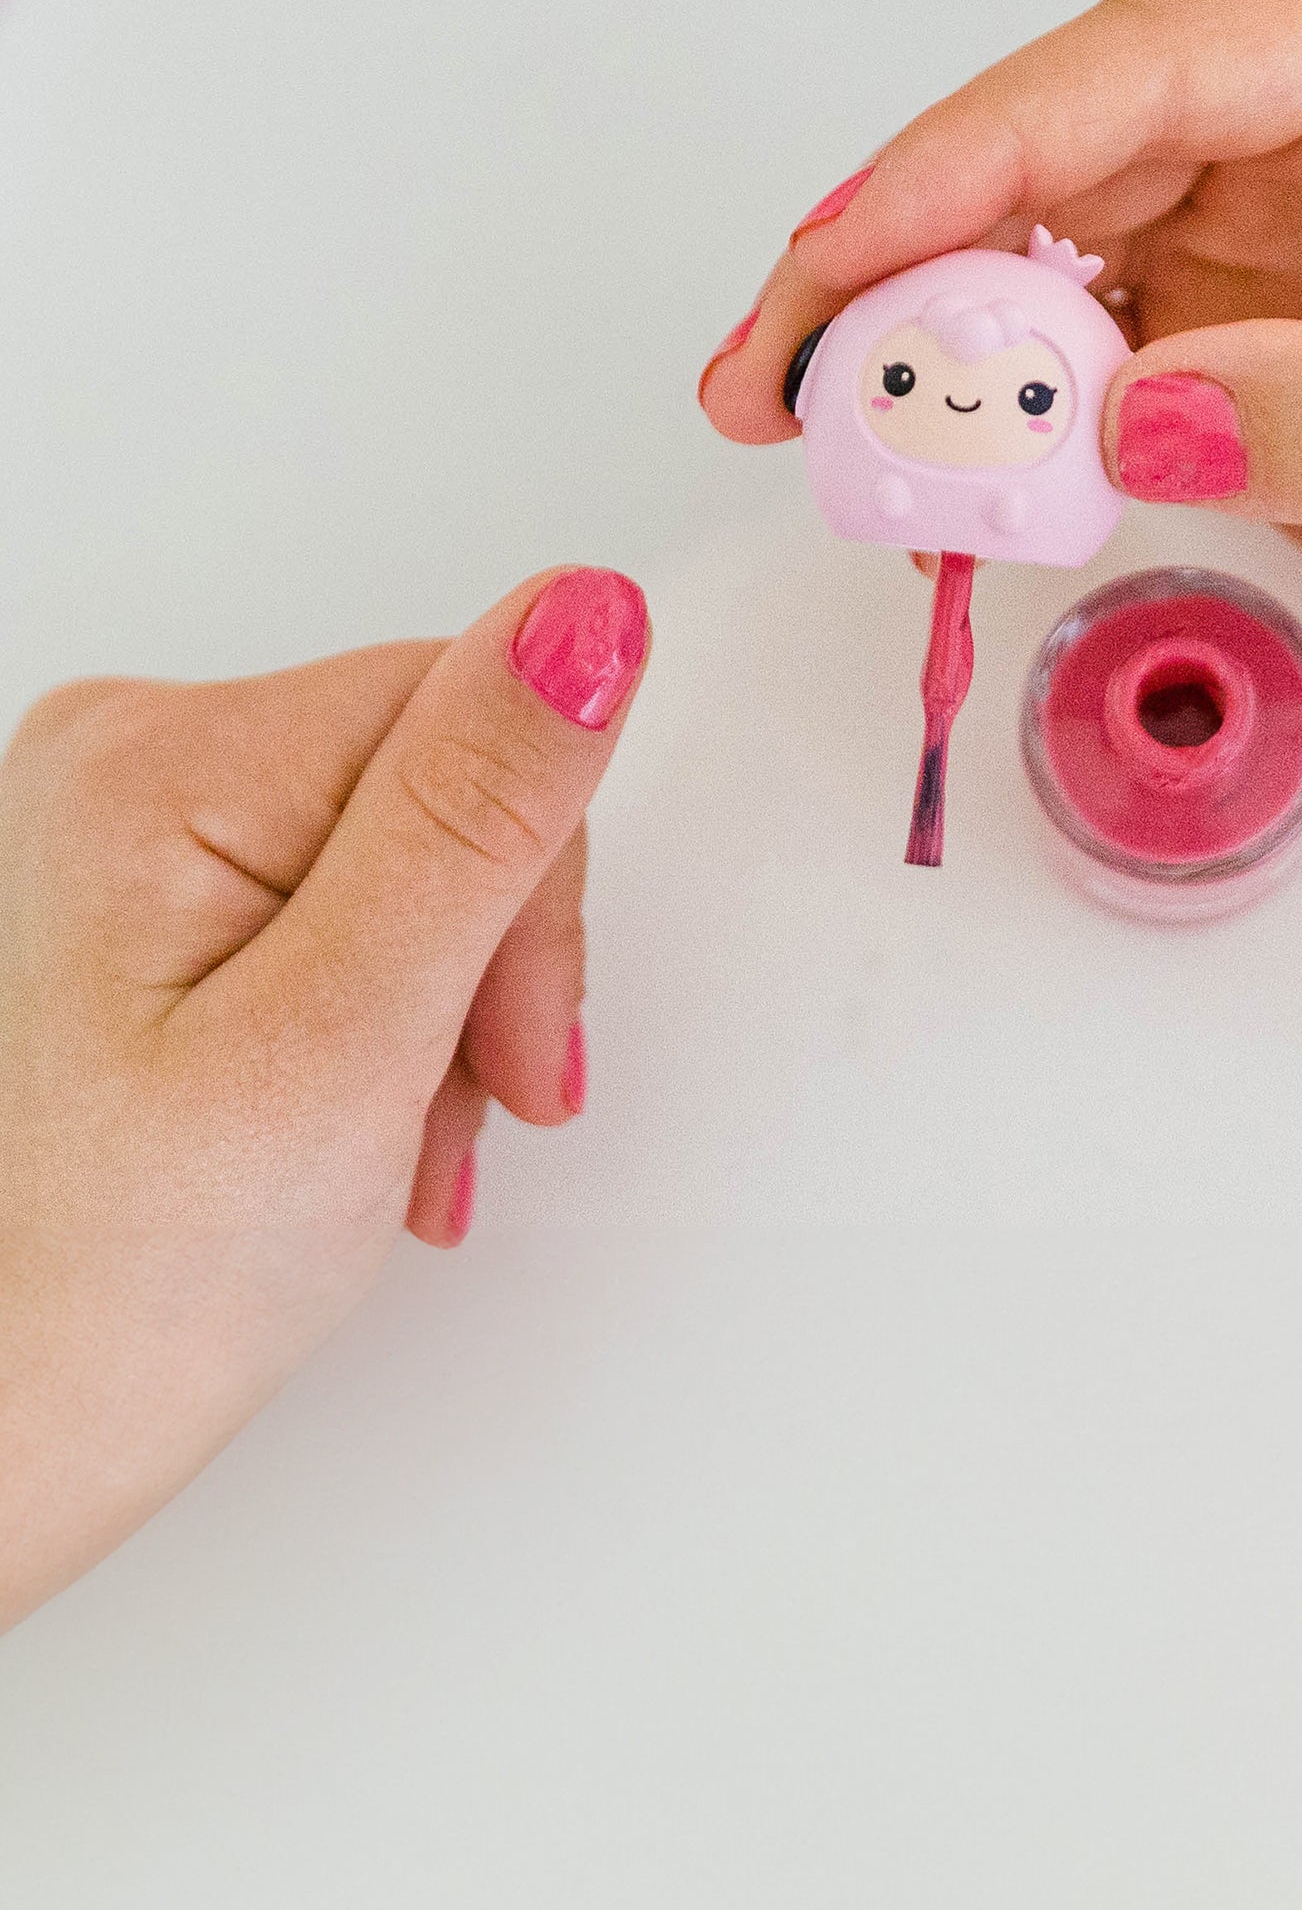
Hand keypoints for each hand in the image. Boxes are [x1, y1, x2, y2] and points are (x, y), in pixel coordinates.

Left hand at [0, 566, 647, 1631]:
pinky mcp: (151, 894)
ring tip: (382, 1144)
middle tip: (440, 1116)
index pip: (470, 709)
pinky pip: (347, 898)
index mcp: (158, 761)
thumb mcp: (341, 1043)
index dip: (530, 890)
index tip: (499, 1048)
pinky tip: (345, 1117)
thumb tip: (585, 616)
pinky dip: (381, 1015)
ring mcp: (132, 828)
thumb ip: (477, 816)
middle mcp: (127, 758)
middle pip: (445, 778)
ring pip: (414, 850)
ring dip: (442, 1004)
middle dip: (485, 963)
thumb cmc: (110, 1293)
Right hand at [700, 0, 1301, 730]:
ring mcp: (1291, 252)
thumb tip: (1131, 418)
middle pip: (1069, 151)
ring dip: (938, 344)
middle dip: (910, 248)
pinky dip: (1008, 430)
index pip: (1156, 65)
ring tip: (821, 429)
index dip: (981, 148)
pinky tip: (943, 476)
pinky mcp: (1267, 375)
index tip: (848, 250)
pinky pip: (1097, 382)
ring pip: (1057, 263)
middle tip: (777, 365)